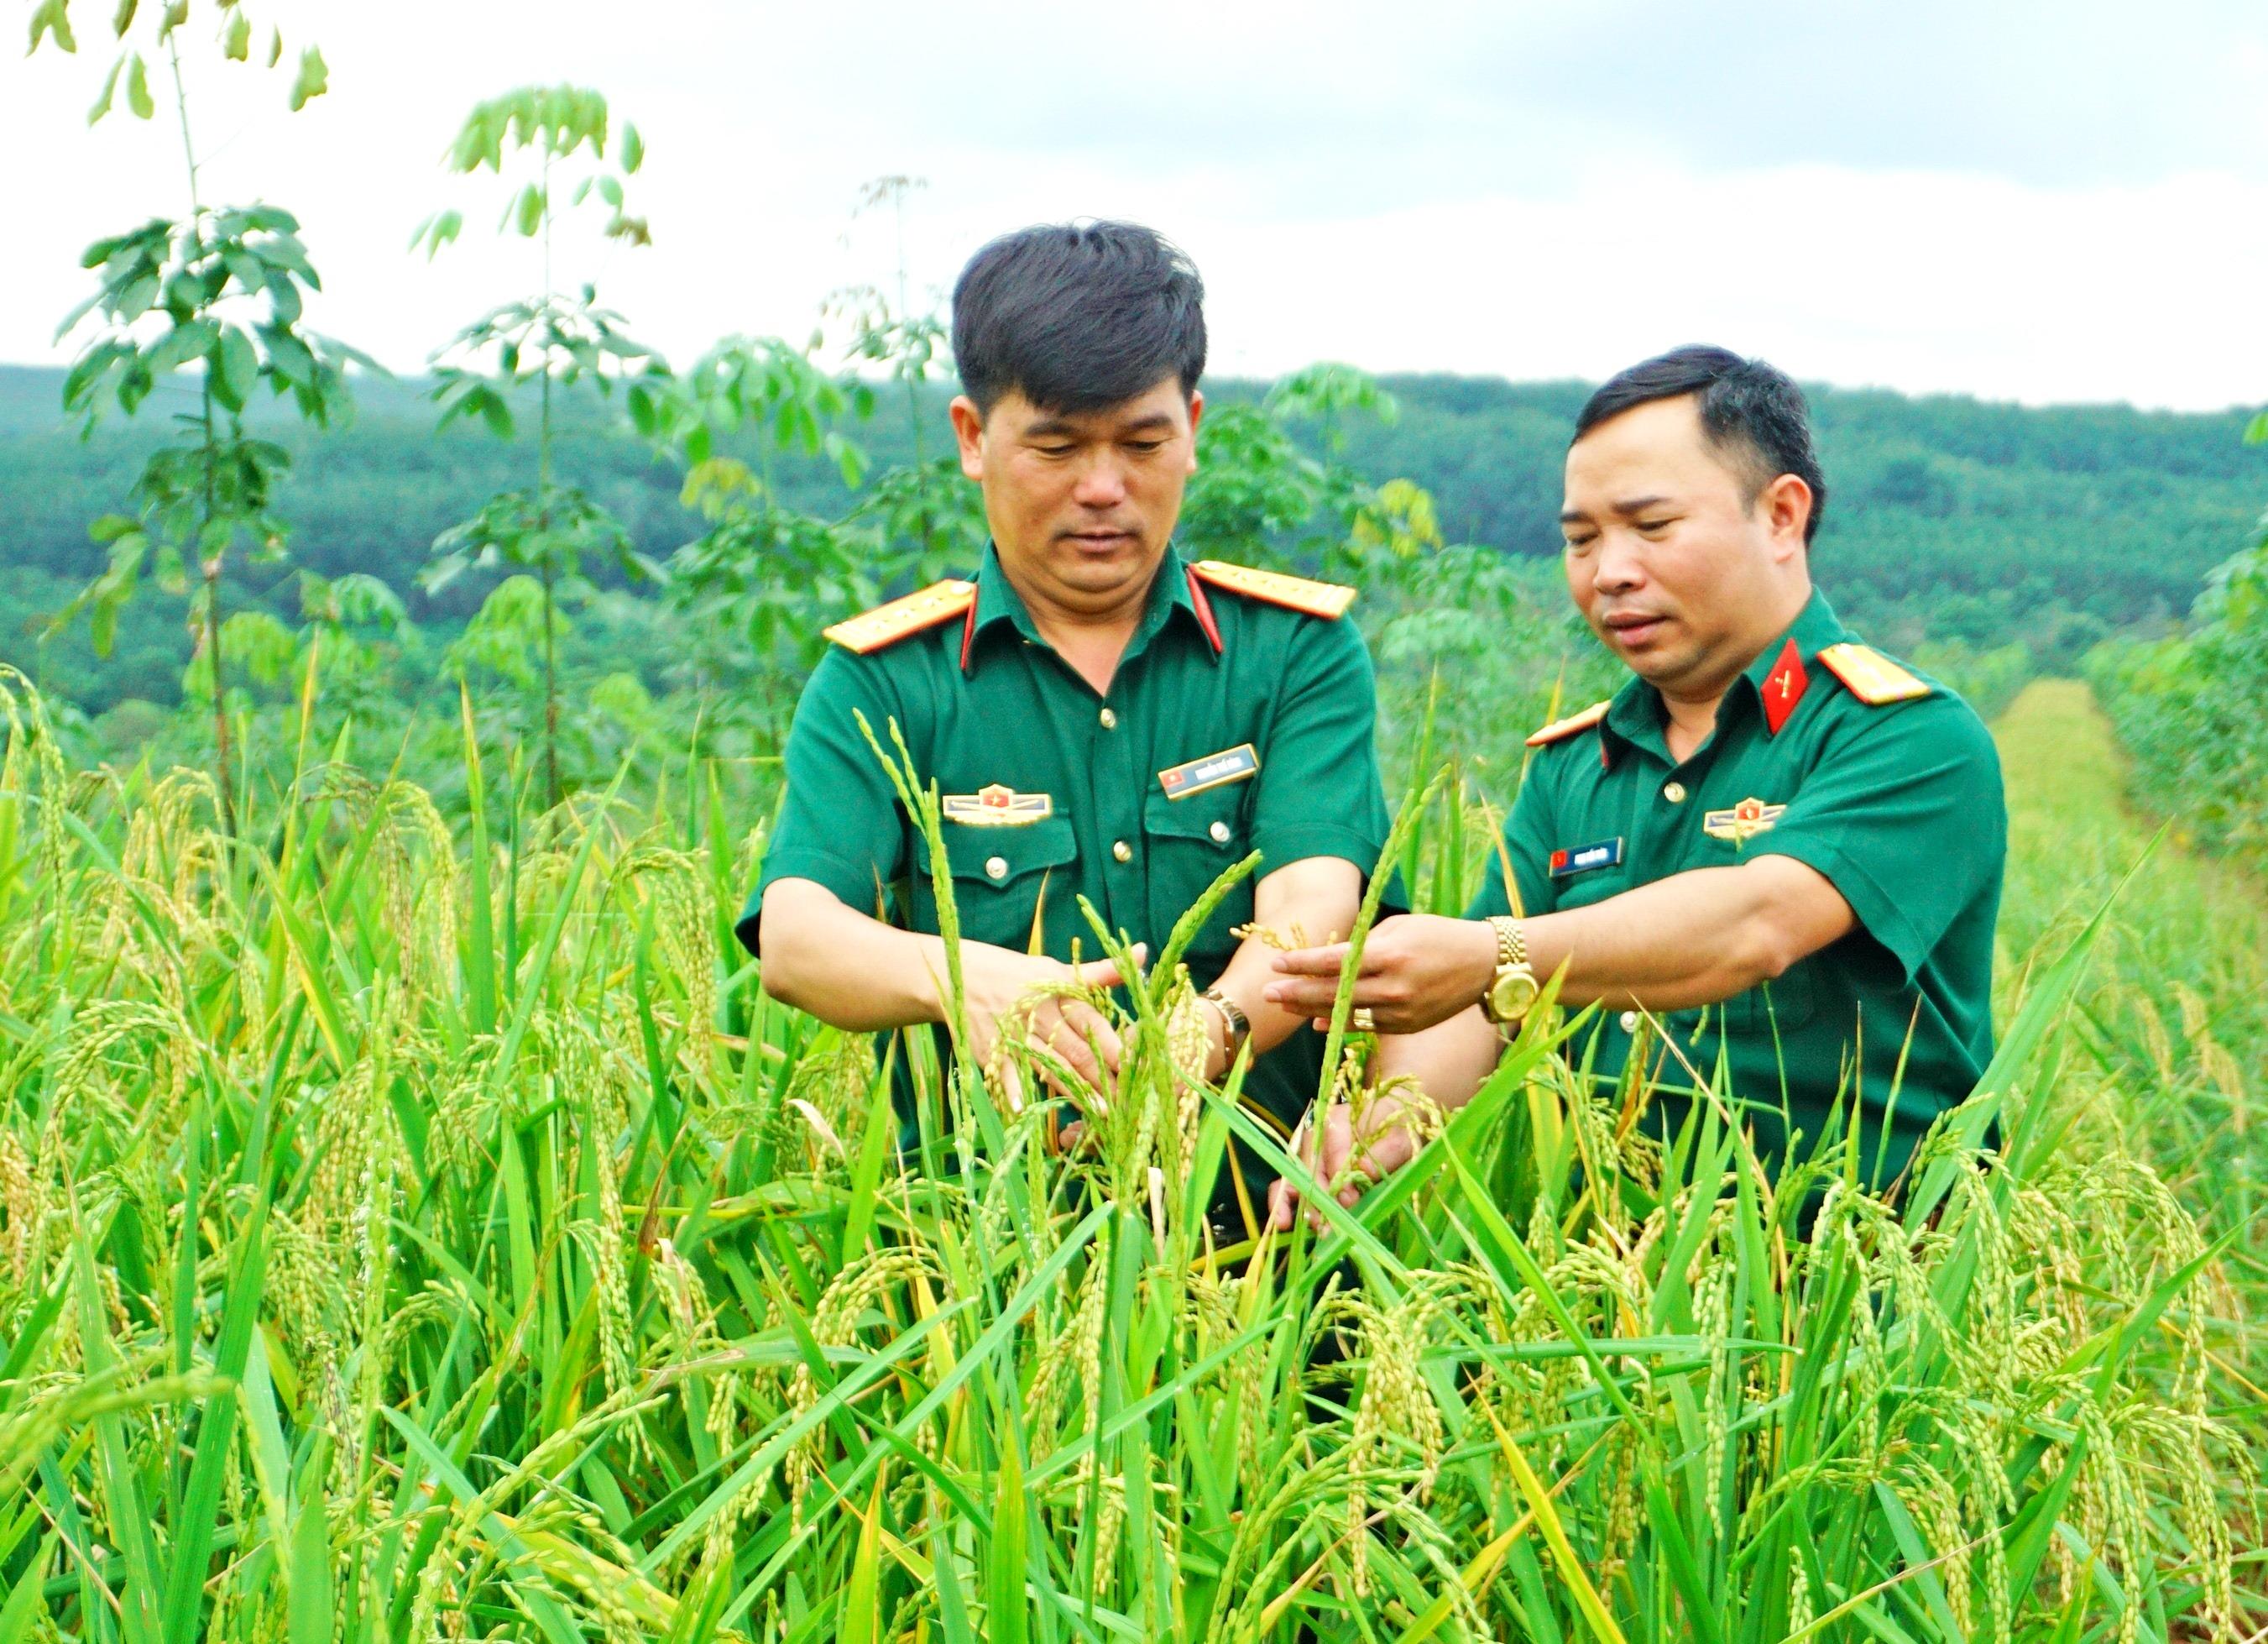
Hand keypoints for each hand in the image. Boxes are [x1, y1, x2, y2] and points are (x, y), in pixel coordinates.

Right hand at [954, 940, 1145, 1102]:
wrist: (958, 975)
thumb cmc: (1017, 976)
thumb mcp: (1058, 970)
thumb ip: (1102, 971)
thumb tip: (1144, 952)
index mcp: (1059, 994)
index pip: (1092, 1023)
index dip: (1114, 1046)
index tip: (1139, 1066)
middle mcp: (1038, 1016)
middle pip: (1076, 1050)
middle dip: (1103, 1077)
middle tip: (1129, 1102)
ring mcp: (1014, 1035)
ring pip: (1049, 1066)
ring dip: (1073, 1090)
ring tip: (1098, 1111)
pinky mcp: (992, 1052)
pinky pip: (1004, 1074)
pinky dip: (1012, 1091)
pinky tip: (1023, 1110)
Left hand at [1261, 914, 1495, 1034]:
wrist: (1484, 964)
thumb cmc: (1438, 935)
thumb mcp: (1399, 928)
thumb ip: (1362, 945)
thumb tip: (1326, 961)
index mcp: (1390, 954)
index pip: (1334, 962)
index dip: (1302, 963)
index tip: (1276, 963)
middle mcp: (1393, 986)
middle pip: (1334, 993)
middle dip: (1296, 993)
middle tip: (1266, 992)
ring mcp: (1401, 1011)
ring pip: (1346, 1014)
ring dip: (1311, 1011)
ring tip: (1284, 1006)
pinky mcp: (1407, 1026)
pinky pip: (1365, 1027)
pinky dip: (1339, 1024)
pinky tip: (1316, 1022)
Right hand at [1266, 1092, 1421, 1230]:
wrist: (1393, 1128)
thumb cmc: (1396, 1131)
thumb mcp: (1399, 1137)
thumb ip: (1384, 1153)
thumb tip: (1364, 1171)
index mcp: (1338, 1121)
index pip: (1333, 1152)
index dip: (1340, 1179)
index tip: (1351, 1199)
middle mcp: (1316, 1137)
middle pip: (1312, 1170)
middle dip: (1323, 1200)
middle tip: (1336, 1226)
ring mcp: (1307, 1155)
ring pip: (1296, 1180)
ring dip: (1308, 1209)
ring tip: (1321, 1231)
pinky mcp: (1305, 1172)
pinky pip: (1287, 1187)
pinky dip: (1283, 1204)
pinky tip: (1283, 1223)